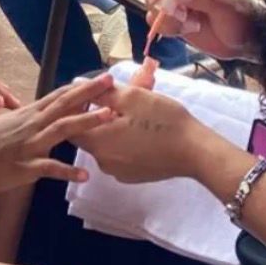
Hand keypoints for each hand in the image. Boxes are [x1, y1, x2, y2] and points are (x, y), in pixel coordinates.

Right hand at [0, 74, 116, 196]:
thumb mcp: (6, 124)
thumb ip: (26, 119)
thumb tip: (41, 113)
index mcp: (27, 114)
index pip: (58, 96)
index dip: (80, 87)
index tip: (98, 78)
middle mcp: (31, 125)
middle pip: (65, 104)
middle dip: (89, 92)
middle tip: (111, 81)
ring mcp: (29, 145)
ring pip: (62, 129)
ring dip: (87, 121)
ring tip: (109, 117)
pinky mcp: (24, 166)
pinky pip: (49, 168)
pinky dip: (67, 171)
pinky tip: (84, 174)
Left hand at [71, 84, 208, 184]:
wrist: (194, 151)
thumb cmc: (162, 120)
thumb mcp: (131, 97)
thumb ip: (102, 93)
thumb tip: (82, 88)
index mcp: (97, 143)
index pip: (71, 125)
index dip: (75, 107)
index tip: (89, 93)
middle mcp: (103, 162)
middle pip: (88, 135)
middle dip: (96, 114)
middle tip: (114, 96)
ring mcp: (118, 172)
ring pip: (105, 144)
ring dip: (111, 126)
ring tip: (130, 109)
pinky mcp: (133, 176)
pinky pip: (119, 154)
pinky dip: (123, 140)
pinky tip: (139, 128)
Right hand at [145, 0, 260, 60]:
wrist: (247, 44)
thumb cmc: (243, 19)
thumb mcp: (227, 6)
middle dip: (161, 3)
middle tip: (177, 16)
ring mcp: (178, 2)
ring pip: (155, 6)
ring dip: (167, 18)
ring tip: (190, 25)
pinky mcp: (175, 19)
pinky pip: (159, 22)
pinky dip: (168, 28)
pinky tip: (186, 31)